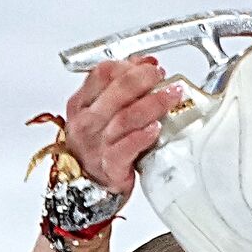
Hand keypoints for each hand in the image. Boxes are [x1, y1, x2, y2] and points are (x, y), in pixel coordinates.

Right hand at [63, 58, 182, 194]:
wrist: (86, 188)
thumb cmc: (95, 147)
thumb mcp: (100, 113)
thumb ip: (119, 88)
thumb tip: (145, 63)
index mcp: (81, 104)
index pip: (102, 74)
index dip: (128, 65)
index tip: (148, 65)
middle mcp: (86, 123)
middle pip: (116, 90)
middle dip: (144, 79)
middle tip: (161, 76)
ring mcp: (96, 145)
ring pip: (125, 117)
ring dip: (152, 104)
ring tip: (171, 96)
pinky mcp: (110, 166)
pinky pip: (126, 148)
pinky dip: (142, 137)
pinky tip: (156, 128)